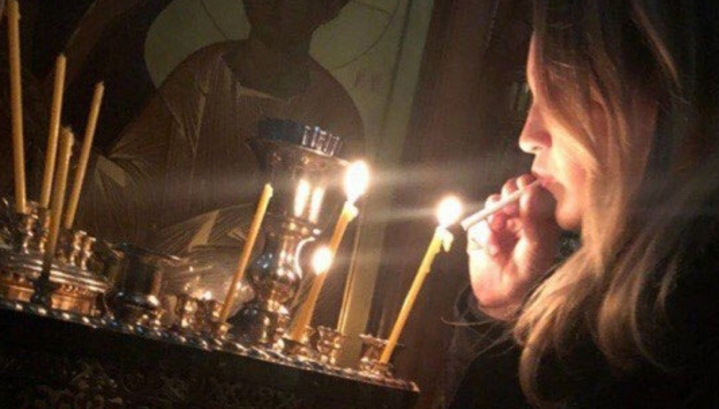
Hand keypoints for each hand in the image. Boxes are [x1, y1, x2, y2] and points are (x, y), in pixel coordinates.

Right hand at [467, 174, 558, 319]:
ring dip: (494, 214)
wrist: (501, 296)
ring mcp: (501, 222)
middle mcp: (521, 217)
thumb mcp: (536, 247)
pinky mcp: (482, 230)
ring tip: (498, 229)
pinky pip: (480, 220)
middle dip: (508, 195)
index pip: (537, 190)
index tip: (524, 187)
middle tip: (508, 206)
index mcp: (541, 218)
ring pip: (494, 202)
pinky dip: (484, 233)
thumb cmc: (527, 273)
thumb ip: (534, 218)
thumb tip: (530, 189)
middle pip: (513, 190)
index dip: (530, 185)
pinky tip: (493, 250)